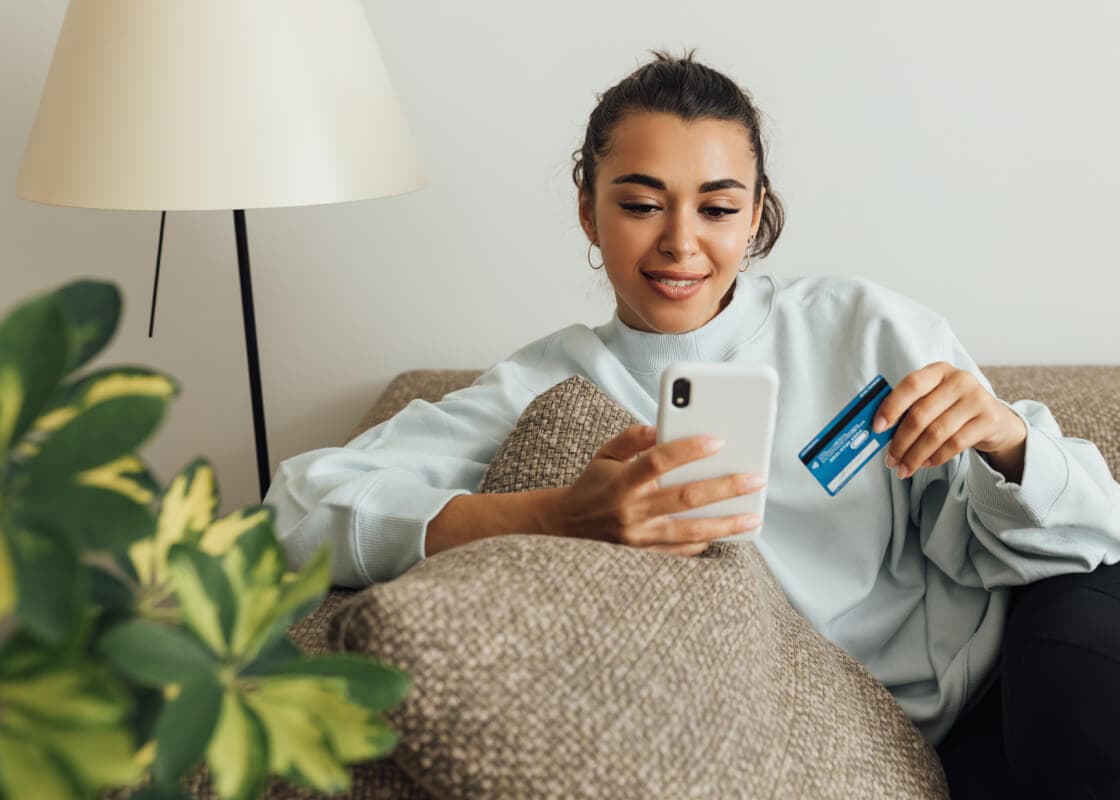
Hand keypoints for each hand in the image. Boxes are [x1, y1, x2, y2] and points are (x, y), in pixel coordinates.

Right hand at [553, 424, 765, 556]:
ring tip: (753, 516)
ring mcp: (639, 538)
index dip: (688, 450)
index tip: (717, 440)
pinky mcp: (643, 555)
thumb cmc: (592, 485)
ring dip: (726, 524)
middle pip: (685, 498)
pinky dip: (703, 543)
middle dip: (725, 488)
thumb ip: (632, 438)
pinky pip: (680, 552)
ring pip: (691, 532)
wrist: (564, 526)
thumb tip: (662, 426)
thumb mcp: (604, 454)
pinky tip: (726, 532)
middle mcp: (631, 511)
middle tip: (755, 479)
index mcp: (621, 482)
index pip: (657, 462)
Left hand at [872, 362, 1027, 479]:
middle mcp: (959, 380)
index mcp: (938, 371)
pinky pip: (955, 444)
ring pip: (936, 433)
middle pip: (921, 414)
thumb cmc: (952, 408)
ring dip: (915, 455)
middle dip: (901, 442)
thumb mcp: (932, 399)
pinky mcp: (988, 420)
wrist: (994, 419)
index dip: (891, 407)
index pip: (911, 385)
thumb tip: (879, 430)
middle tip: (890, 460)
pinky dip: (935, 458)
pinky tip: (924, 464)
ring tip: (904, 468)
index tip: (877, 428)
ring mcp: (976, 399)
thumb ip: (909, 408)